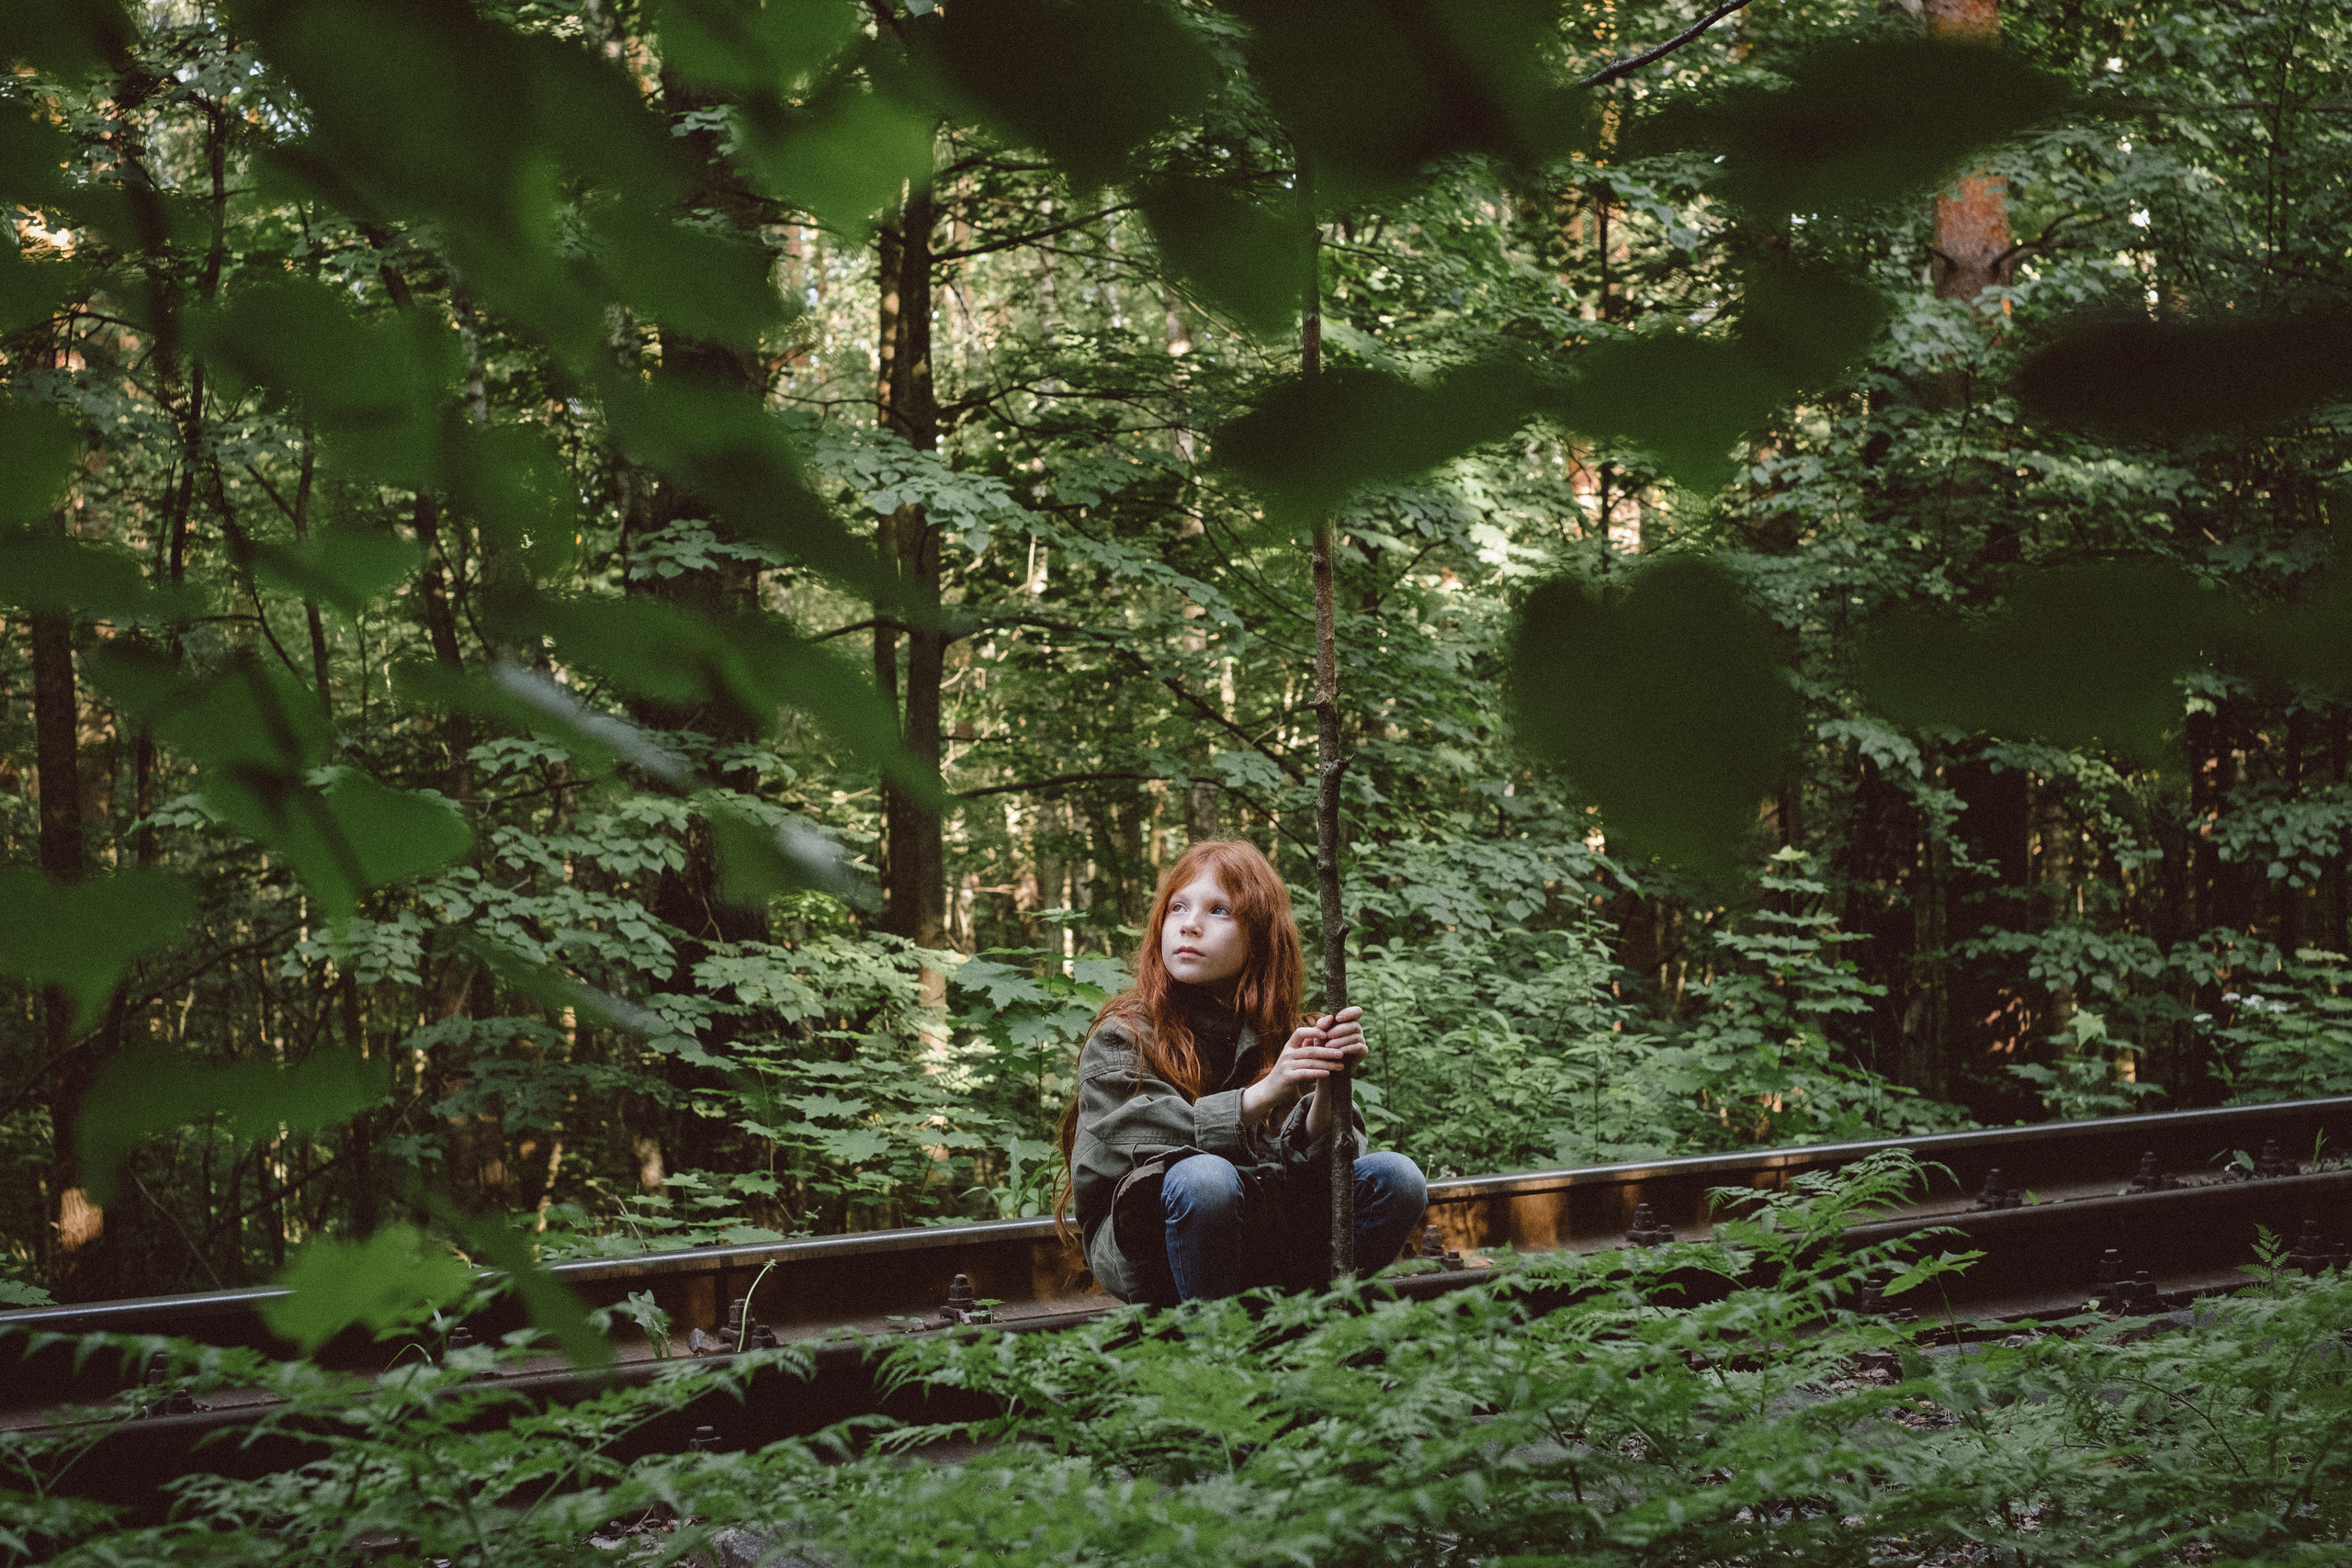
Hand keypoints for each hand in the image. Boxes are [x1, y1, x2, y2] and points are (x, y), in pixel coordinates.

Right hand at [1241, 1008, 1365, 1123]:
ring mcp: (1287, 1065)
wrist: (1269, 1090)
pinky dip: (1317, 1073)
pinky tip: (1328, 1074)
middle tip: (1342, 1053)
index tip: (1327, 1033)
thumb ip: (1306, 1048)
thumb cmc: (1286, 1072)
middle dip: (1328, 1051)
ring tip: (1340, 1066)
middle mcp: (1287, 1054)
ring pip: (1310, 1062)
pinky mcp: (1288, 1077)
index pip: (1300, 1032)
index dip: (1313, 1031)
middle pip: (1310, 1049)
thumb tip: (1324, 1037)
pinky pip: (1305, 1073)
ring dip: (1327, 1064)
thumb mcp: (1294, 1058)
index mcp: (1289, 1046)